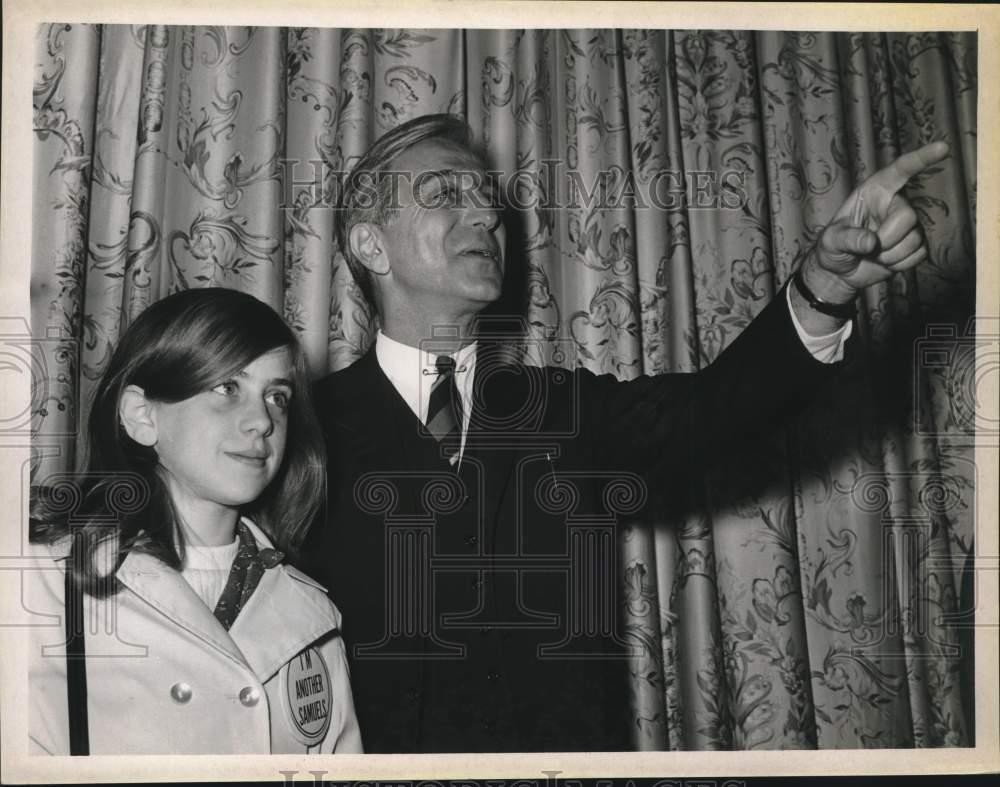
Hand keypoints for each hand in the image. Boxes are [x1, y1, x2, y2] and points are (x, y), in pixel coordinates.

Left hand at [805, 140, 950, 303]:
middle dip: (887, 239)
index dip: (921, 158)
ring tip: (873, 254)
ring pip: (914, 239)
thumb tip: (871, 242)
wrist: (840, 271)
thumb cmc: (833, 247)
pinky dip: (899, 264)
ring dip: (890, 255)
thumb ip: (847, 239)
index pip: (900, 171)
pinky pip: (919, 254)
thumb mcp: (830, 241)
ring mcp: (908, 224)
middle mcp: (894, 203)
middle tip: (867, 248)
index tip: (942, 147)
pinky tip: (885, 261)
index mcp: (874, 192)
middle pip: (907, 216)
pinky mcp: (916, 243)